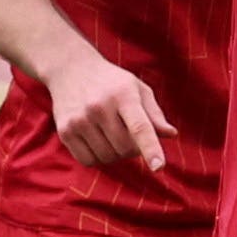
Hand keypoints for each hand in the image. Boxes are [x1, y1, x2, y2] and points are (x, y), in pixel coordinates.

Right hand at [44, 48, 169, 171]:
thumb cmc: (112, 83)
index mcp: (123, 95)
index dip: (151, 148)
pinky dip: (97, 157)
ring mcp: (80, 120)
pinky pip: (88, 161)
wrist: (71, 70)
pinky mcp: (65, 131)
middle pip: (125, 148)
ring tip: (111, 133)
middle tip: (128, 133)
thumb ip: (154, 114)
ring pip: (108, 157)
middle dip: (133, 148)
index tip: (159, 167)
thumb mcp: (137, 89)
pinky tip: (96, 140)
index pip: (140, 127)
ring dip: (115, 153)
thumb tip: (171, 134)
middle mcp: (99, 107)